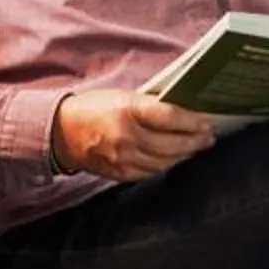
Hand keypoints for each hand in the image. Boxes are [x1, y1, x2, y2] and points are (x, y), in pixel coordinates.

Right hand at [52, 89, 216, 181]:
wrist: (60, 131)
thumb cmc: (93, 108)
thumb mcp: (120, 95)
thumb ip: (149, 104)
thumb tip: (181, 111)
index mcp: (127, 109)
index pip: (170, 117)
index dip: (193, 121)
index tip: (207, 121)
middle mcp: (126, 136)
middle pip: (172, 142)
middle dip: (195, 140)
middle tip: (208, 137)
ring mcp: (123, 158)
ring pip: (164, 161)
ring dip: (183, 154)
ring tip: (195, 147)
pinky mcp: (119, 173)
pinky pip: (150, 172)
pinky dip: (165, 165)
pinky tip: (173, 158)